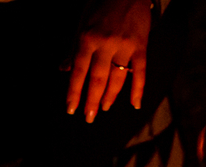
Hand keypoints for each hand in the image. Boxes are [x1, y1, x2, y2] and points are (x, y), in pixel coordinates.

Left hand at [66, 0, 150, 122]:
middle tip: (88, 117)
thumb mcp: (82, 22)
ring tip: (103, 108)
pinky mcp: (141, 46)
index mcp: (87, 38)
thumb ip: (74, 48)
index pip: (78, 71)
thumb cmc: (101, 4)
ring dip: (110, 97)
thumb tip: (64, 69)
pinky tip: (134, 104)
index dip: (74, 92)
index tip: (71, 109)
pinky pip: (140, 72)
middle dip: (92, 101)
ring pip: (117, 79)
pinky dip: (137, 90)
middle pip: (97, 79)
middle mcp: (105, 44)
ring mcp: (125, 46)